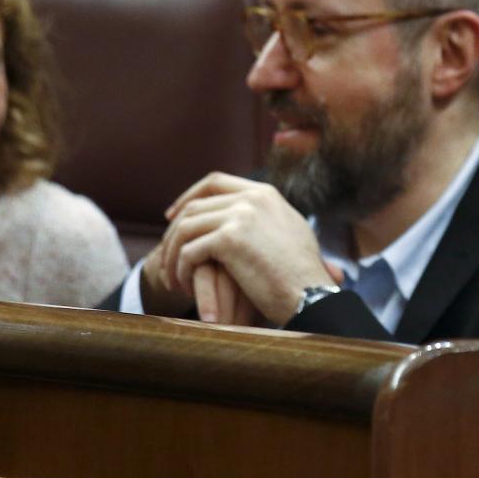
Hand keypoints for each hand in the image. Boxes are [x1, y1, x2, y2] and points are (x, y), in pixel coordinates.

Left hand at [154, 172, 334, 324]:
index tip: (173, 216)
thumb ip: (267, 219)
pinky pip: (189, 252)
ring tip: (174, 278)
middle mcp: (251, 198)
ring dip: (173, 255)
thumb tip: (251, 222)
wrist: (312, 295)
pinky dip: (181, 270)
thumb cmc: (303, 275)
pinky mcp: (229, 240)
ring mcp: (240, 216)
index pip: (215, 182)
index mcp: (265, 193)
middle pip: (194, 205)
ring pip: (186, 229)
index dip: (188, 197)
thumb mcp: (290, 232)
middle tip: (166, 254)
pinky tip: (185, 286)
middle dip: (174, 231)